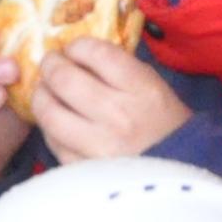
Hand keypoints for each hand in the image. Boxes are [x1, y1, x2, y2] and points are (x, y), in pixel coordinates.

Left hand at [24, 37, 192, 166]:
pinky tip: (55, 123)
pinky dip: (49, 129)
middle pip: (64, 79)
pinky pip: (53, 142)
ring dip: (41, 96)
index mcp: (141, 89)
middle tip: (51, 65)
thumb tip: (78, 53)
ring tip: (45, 92)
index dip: (77, 46)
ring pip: (50, 112)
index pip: (96, 53)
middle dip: (51, 65)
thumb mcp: (153, 86)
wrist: (180, 175)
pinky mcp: (86, 169)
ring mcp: (99, 145)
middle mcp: (118, 115)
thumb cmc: (166, 125)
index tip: (73, 49)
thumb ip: (119, 67)